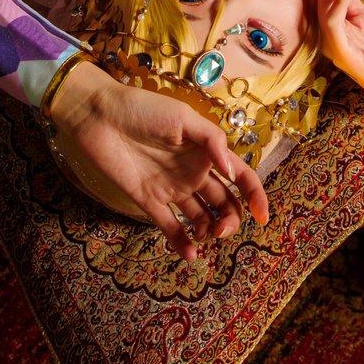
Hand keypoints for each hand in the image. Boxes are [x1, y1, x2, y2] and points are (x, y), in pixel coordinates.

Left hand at [50, 61, 268, 261]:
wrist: (100, 118)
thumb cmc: (144, 109)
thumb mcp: (183, 117)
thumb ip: (211, 140)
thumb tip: (231, 169)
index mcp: (207, 152)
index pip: (240, 176)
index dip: (255, 195)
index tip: (262, 217)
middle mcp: (194, 172)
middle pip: (224, 202)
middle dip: (231, 220)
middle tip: (222, 230)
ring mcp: (172, 189)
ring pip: (202, 217)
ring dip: (210, 232)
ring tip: (206, 237)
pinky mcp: (148, 201)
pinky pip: (170, 227)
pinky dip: (182, 243)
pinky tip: (189, 254)